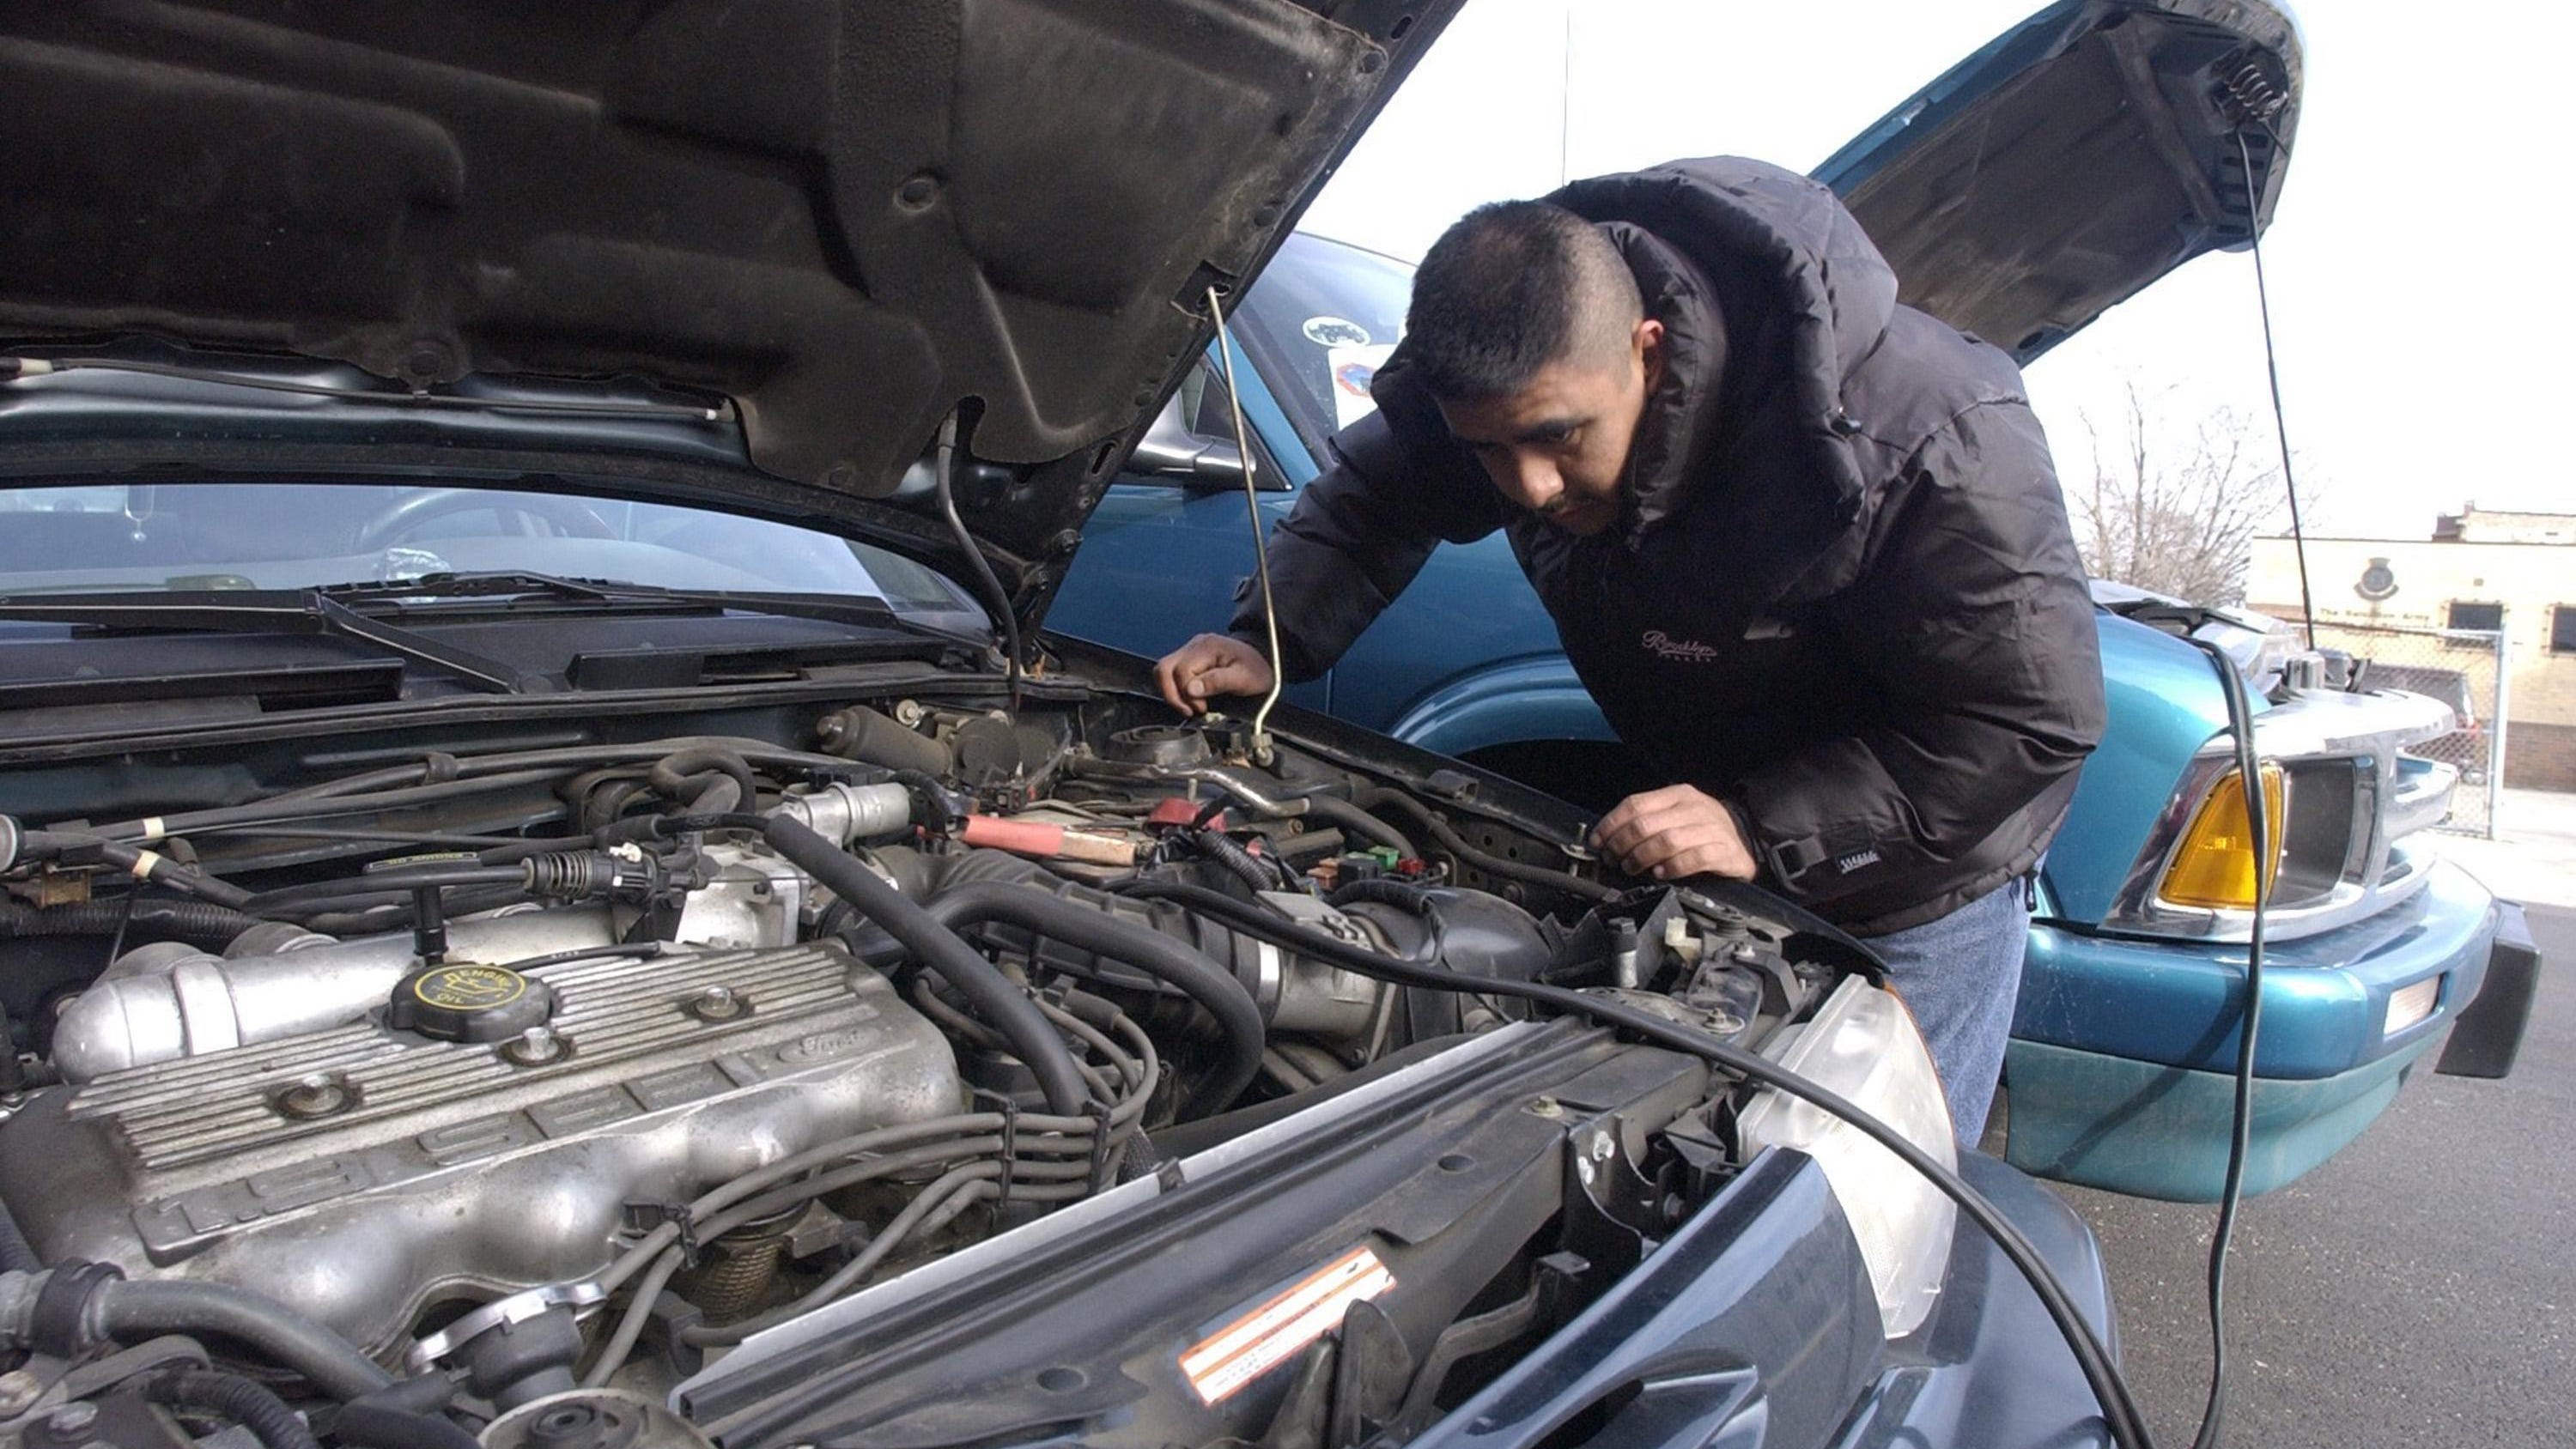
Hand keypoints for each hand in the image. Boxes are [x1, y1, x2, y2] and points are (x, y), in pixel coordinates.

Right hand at [1155, 633, 1275, 715]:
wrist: (1264, 658)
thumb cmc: (1257, 668)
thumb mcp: (1245, 678)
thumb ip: (1218, 682)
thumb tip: (1191, 690)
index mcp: (1208, 647)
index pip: (1182, 672)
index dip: (1188, 695)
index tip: (1202, 708)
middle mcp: (1195, 645)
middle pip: (1164, 669)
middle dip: (1172, 695)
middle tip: (1189, 710)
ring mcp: (1190, 650)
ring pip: (1163, 672)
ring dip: (1172, 693)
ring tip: (1190, 706)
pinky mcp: (1189, 658)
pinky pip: (1171, 673)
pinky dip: (1176, 689)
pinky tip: (1191, 699)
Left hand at [1591, 784, 1758, 881]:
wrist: (1747, 838)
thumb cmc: (1703, 829)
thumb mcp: (1676, 814)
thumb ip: (1648, 820)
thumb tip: (1609, 837)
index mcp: (1677, 794)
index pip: (1635, 804)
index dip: (1611, 825)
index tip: (1598, 842)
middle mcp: (1693, 808)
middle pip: (1646, 825)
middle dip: (1622, 845)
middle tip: (1614, 860)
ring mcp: (1710, 829)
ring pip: (1666, 841)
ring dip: (1642, 858)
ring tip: (1633, 868)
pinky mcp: (1723, 851)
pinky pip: (1693, 859)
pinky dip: (1673, 867)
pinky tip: (1662, 873)